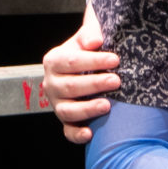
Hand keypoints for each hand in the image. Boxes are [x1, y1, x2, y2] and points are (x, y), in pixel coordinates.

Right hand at [44, 11, 120, 144]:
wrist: (86, 64)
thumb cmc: (89, 49)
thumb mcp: (88, 36)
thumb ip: (90, 34)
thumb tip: (95, 41)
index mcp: (54, 61)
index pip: (71, 61)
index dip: (93, 61)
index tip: (115, 59)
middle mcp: (51, 84)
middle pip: (70, 87)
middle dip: (94, 84)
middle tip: (116, 81)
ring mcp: (57, 103)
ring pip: (67, 111)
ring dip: (87, 109)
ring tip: (107, 105)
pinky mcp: (66, 120)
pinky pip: (68, 131)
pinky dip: (77, 135)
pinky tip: (90, 134)